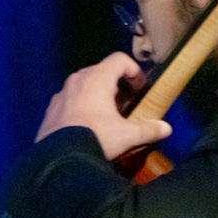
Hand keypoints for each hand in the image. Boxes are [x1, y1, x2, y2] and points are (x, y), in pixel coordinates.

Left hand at [36, 52, 171, 158]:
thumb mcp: (126, 135)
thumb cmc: (94, 138)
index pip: (120, 60)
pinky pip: (71, 99)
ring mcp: (62, 93)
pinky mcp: (52, 107)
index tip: (139, 88)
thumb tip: (165, 129)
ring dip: (99, 95)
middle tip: (126, 104)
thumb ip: (148, 129)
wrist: (59, 157)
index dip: (134, 71)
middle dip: (117, 85)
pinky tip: (88, 125)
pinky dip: (82, 105)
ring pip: (84, 85)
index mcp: (97, 78)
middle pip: (102, 72)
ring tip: (108, 116)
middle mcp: (77, 80)